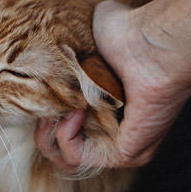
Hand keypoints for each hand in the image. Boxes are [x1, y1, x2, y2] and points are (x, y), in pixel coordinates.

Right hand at [35, 0, 190, 169]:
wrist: (151, 41)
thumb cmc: (129, 32)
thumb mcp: (90, 33)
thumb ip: (73, 41)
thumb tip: (60, 36)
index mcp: (110, 106)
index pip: (70, 128)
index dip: (47, 114)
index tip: (39, 92)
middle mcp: (119, 129)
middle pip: (64, 149)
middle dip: (43, 129)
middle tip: (43, 105)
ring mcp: (125, 144)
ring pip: (70, 159)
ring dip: (50, 135)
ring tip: (54, 110)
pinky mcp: (128, 153)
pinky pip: (82, 158)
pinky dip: (66, 138)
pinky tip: (72, 112)